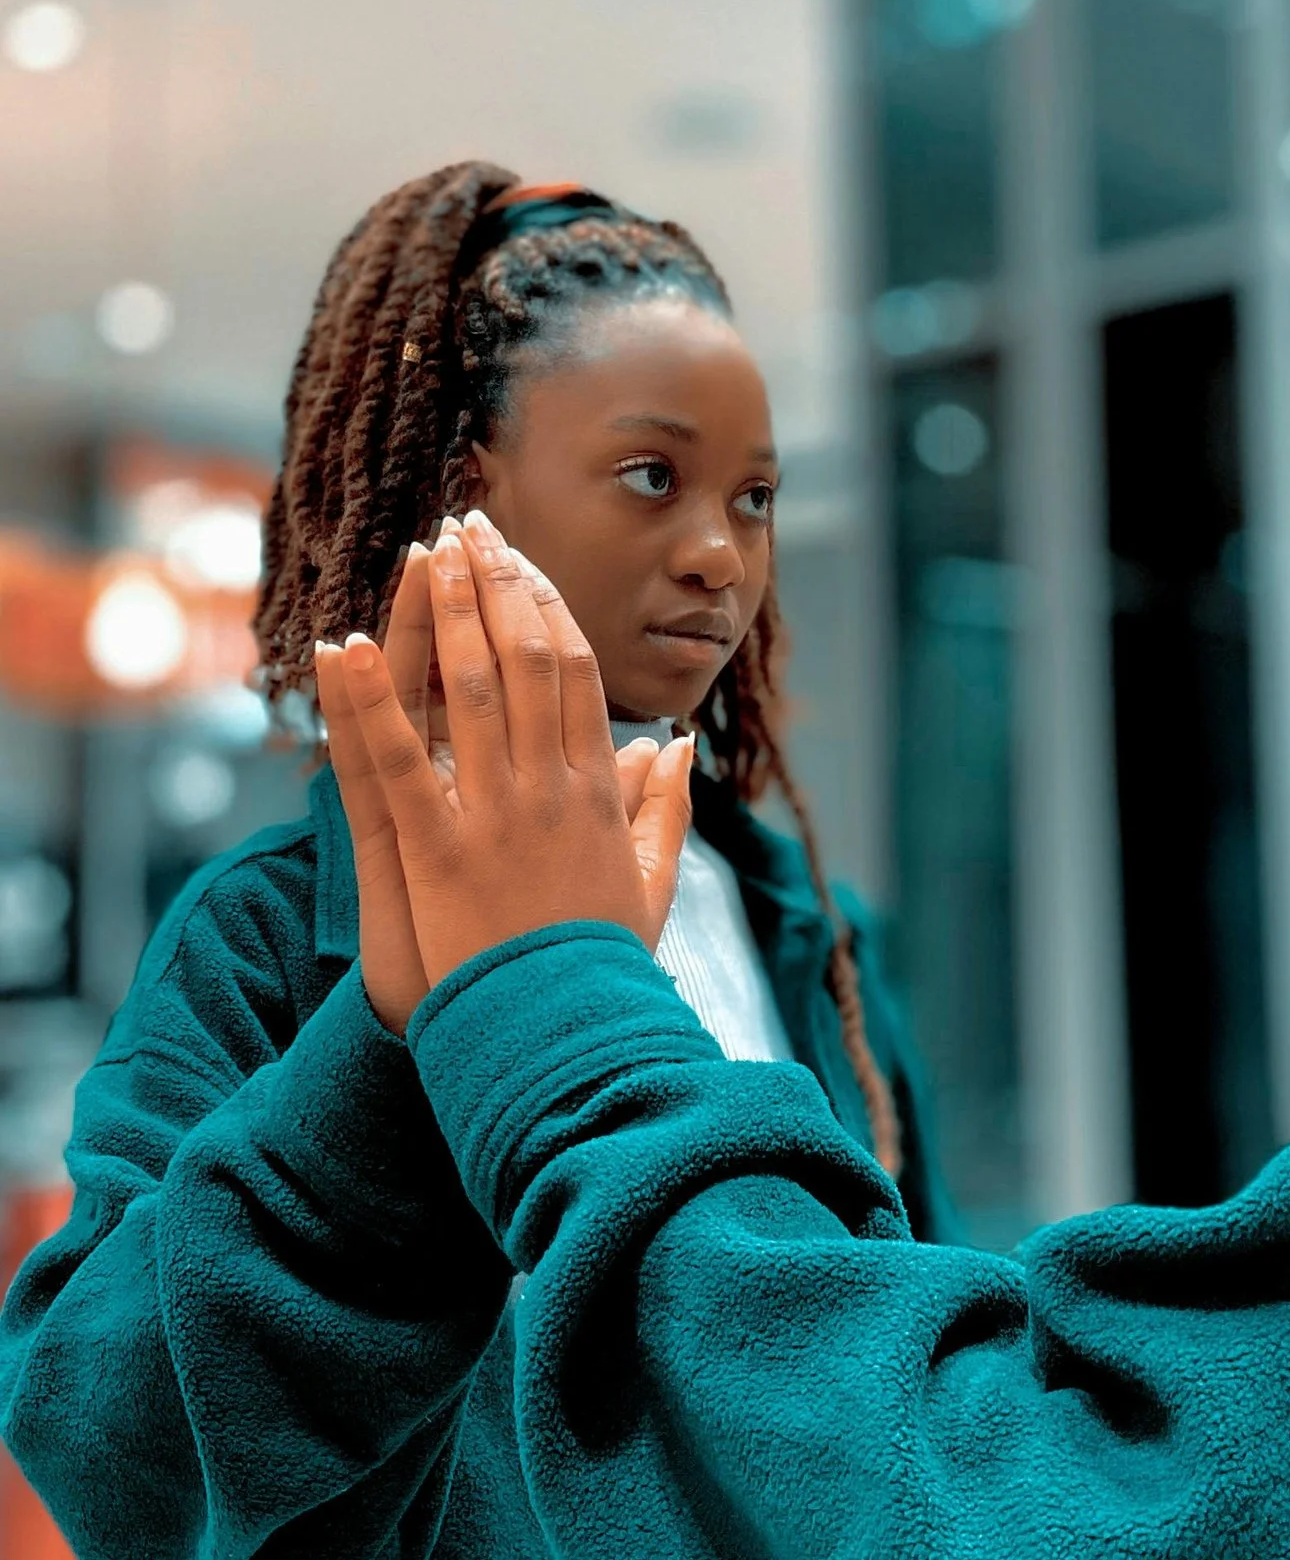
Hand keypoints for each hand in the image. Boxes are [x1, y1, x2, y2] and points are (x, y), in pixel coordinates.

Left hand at [321, 514, 694, 993]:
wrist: (568, 1033)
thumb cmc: (604, 965)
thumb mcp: (653, 880)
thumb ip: (666, 805)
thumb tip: (676, 740)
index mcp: (599, 790)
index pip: (577, 675)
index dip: (547, 609)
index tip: (521, 564)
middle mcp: (553, 786)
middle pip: (529, 660)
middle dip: (498, 586)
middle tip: (470, 527)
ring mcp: (499, 813)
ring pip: (476, 688)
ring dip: (450, 612)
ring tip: (428, 552)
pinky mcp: (441, 849)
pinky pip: (399, 760)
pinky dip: (370, 701)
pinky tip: (343, 648)